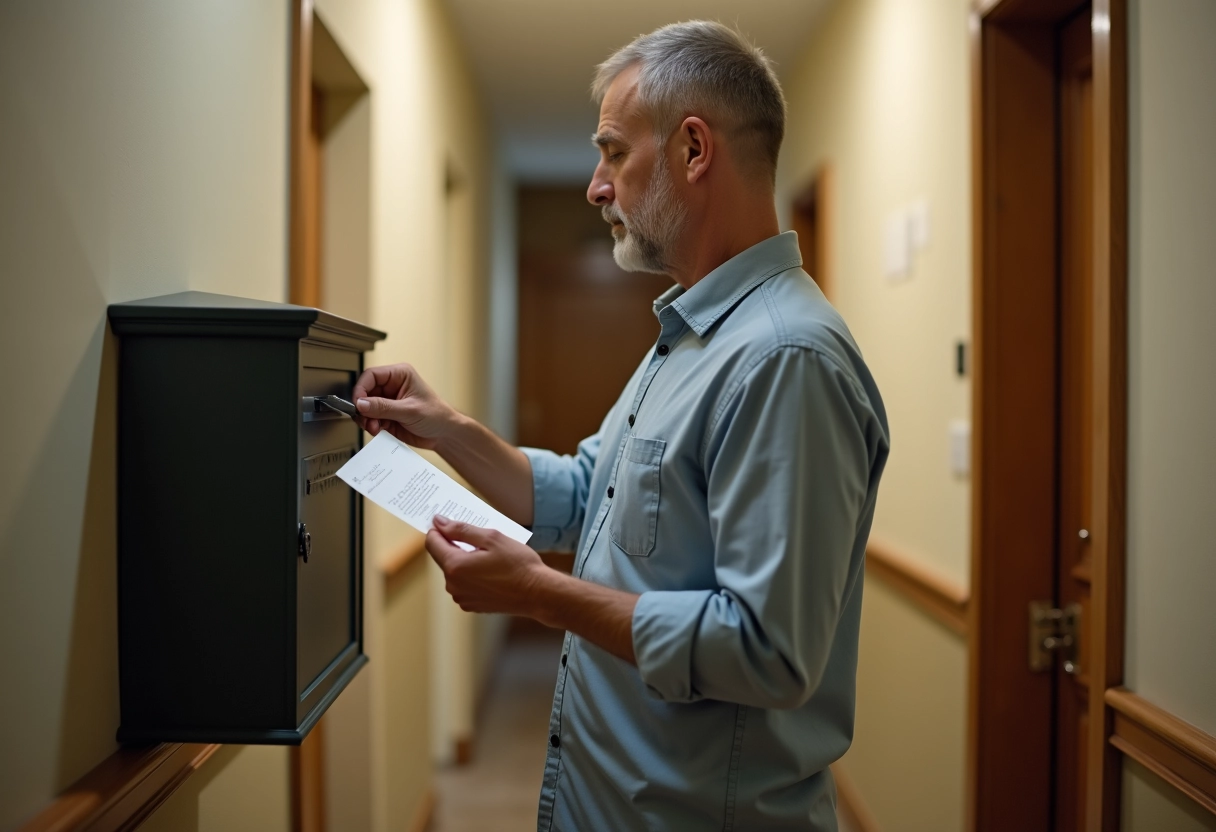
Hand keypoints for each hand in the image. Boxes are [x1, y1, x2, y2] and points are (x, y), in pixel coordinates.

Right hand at [352, 363, 456, 448]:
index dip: (361, 389)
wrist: (444, 434)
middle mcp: (391, 387)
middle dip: (363, 408)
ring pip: (365, 408)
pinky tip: (379, 431)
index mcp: (399, 375)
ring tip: (375, 428)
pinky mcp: (386, 416)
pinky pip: (370, 419)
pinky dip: (371, 426)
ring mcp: (388, 402)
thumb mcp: (409, 410)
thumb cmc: (437, 415)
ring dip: (366, 419)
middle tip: (366, 420)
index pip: (371, 375)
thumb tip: (361, 404)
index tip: (358, 404)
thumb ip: (383, 407)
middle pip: (365, 392)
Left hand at [425, 516, 551, 617]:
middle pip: (443, 557)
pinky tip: (490, 571)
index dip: (438, 529)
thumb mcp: (491, 538)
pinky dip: (471, 575)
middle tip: (477, 537)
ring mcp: (462, 597)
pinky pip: (464, 584)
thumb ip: (461, 530)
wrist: (538, 594)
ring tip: (488, 555)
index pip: (432, 543)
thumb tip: (439, 522)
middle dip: (454, 544)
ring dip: (464, 560)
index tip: (446, 521)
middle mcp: (453, 585)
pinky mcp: (471, 605)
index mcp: (455, 566)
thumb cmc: (518, 564)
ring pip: (454, 571)